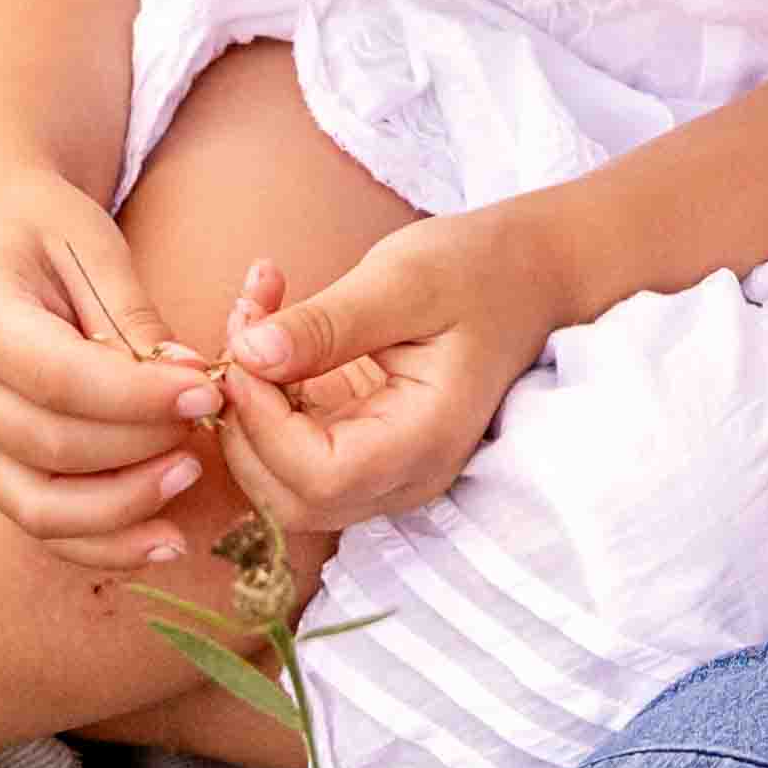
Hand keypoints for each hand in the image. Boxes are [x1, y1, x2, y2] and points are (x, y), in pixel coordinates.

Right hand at [0, 172, 226, 572]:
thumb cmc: (45, 229)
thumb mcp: (94, 247)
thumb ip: (134, 319)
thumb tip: (190, 386)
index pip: (59, 378)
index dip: (139, 397)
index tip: (207, 390)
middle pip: (54, 448)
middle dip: (143, 445)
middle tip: (208, 419)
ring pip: (42, 508)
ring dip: (127, 506)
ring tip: (190, 472)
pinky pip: (42, 525)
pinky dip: (104, 542)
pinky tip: (162, 538)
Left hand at [208, 214, 574, 541]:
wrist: (524, 276)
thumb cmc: (476, 271)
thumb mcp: (403, 280)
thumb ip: (326, 325)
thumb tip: (248, 355)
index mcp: (426, 441)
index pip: (320, 476)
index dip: (263, 423)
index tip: (246, 347)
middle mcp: (404, 474)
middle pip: (287, 496)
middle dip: (243, 418)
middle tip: (243, 322)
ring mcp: (381, 467)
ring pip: (277, 476)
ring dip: (246, 401)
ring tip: (255, 308)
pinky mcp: (359, 444)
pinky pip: (289, 442)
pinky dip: (262, 388)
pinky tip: (268, 317)